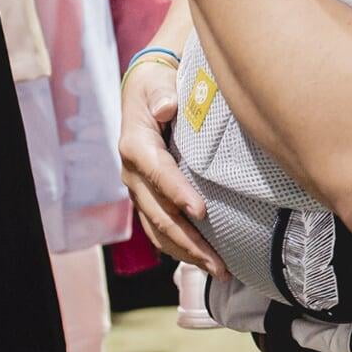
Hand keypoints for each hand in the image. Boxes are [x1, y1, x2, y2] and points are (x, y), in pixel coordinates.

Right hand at [118, 58, 228, 278]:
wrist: (144, 91)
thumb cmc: (157, 85)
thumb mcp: (157, 82)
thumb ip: (162, 94)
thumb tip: (167, 107)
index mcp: (136, 145)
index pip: (157, 173)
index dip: (177, 193)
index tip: (201, 211)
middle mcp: (133, 174)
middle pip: (158, 213)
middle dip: (188, 239)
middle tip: (218, 260)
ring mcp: (139, 190)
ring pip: (159, 229)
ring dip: (186, 252)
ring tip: (218, 269)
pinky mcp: (149, 198)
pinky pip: (160, 229)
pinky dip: (180, 247)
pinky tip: (203, 261)